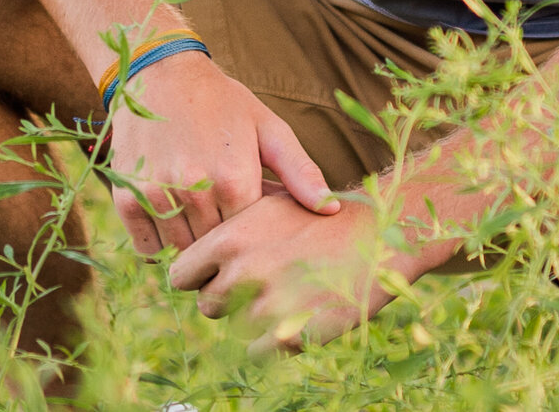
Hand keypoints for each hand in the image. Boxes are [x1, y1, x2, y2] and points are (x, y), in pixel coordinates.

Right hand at [106, 49, 337, 255]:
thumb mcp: (267, 128)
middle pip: (216, 251)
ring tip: (199, 215)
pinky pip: (148, 248)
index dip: (255, 237)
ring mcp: (157, 196)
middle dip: (224, 243)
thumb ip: (300, 171)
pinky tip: (172, 214)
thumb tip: (332, 209)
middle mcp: (195, 191)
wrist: (159, 72)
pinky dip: (159, 242)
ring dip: (192, 242)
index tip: (255, 224)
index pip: (251, 242)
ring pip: (181, 254)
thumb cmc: (222, 101)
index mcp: (235, 178)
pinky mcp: (126, 199)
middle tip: (225, 220)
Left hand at [168, 188, 397, 348]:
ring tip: (287, 290)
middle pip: (207, 305)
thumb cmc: (320, 217)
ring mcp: (267, 306)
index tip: (217, 273)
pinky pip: (257, 352)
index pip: (180, 275)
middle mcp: (243, 271)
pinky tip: (296, 312)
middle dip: (227, 297)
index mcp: (231, 237)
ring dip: (253, 317)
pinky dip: (271, 341)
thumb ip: (227, 232)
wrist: (378, 235)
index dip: (198, 276)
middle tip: (262, 279)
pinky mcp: (292, 336)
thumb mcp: (269, 206)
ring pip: (234, 328)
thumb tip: (191, 257)